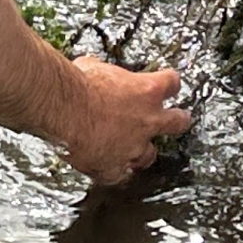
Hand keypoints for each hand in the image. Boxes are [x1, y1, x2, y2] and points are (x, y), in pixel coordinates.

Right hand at [57, 55, 192, 182]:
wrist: (63, 109)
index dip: (169, 83)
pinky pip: (119, 175)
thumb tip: (94, 71)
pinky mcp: (113, 166)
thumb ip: (105, 74)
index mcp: (146, 90)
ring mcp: (133, 147)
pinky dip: (113, 171)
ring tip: (139, 152)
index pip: (170, 83)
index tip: (168, 84)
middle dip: (178, 120)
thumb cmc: (77, 84)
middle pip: (177, 122)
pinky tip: (108, 169)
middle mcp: (147, 120)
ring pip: (149, 154)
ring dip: (143, 151)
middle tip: (179, 119)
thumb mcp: (94, 67)